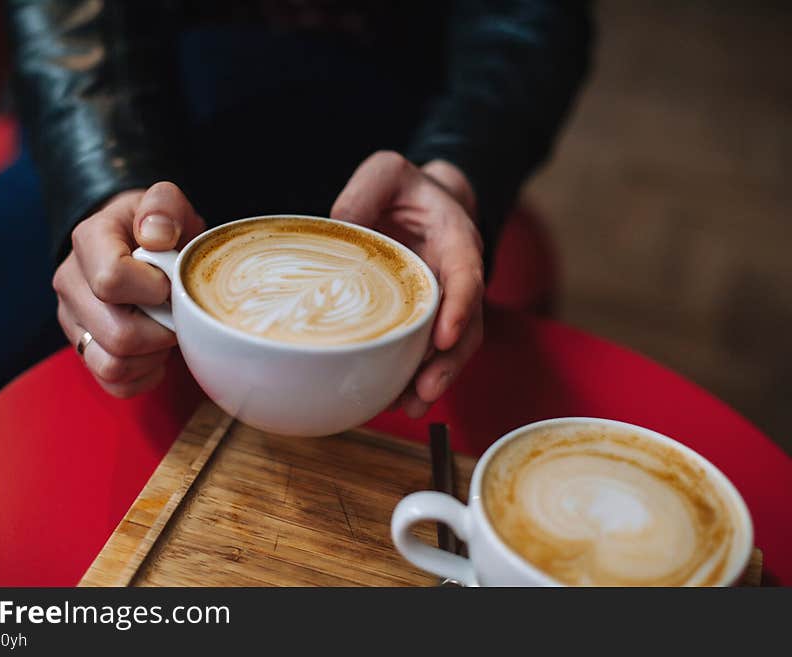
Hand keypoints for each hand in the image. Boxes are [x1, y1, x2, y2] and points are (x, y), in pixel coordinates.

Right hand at [53, 182, 204, 396]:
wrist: (141, 244)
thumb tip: (156, 235)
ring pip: (112, 364)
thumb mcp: (166, 202)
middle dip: (162, 330)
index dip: (153, 289)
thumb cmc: (157, 226)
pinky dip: (143, 376)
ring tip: (165, 332)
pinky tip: (156, 353)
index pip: (111, 280)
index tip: (169, 282)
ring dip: (152, 356)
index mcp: (89, 241)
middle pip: (118, 334)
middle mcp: (71, 283)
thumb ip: (164, 206)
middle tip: (177, 313)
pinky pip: (113, 383)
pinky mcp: (84, 348)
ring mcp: (73, 320)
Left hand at [331, 151, 484, 417]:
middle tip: (425, 391)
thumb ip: (365, 191)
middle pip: (465, 326)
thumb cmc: (405, 188)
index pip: (467, 277)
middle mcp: (457, 277)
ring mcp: (445, 302)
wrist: (422, 202)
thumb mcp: (385, 171)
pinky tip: (393, 398)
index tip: (445, 337)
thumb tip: (339, 229)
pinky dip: (414, 375)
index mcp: (455, 241)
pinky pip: (427, 350)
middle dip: (448, 363)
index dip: (459, 308)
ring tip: (408, 406)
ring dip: (433, 379)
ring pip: (451, 348)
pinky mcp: (427, 318)